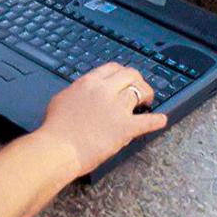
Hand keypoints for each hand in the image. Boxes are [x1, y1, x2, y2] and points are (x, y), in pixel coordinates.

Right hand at [36, 63, 167, 177]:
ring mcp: (116, 108)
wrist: (56, 148)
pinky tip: (162, 120)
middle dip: (138, 80)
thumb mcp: (62, 99)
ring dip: (146, 95)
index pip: (112, 68)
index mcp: (89, 82)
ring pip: (139, 92)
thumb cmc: (55, 129)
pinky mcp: (124, 128)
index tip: (125, 79)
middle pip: (130, 75)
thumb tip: (84, 93)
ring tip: (148, 101)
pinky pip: (146, 121)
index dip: (122, 73)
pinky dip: (156, 121)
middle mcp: (104, 90)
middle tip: (140, 89)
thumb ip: (78, 92)